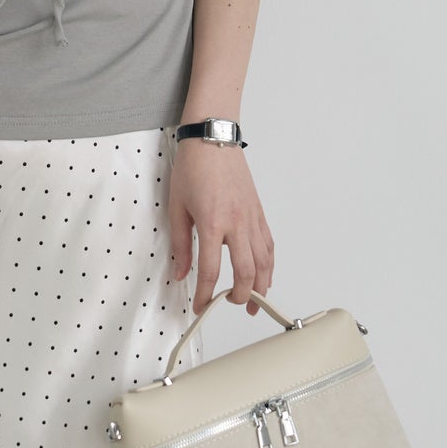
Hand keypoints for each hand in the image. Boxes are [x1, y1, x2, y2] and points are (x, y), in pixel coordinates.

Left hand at [167, 142, 274, 317]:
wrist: (213, 140)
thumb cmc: (193, 168)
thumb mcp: (177, 207)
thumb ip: (180, 244)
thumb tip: (181, 273)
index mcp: (212, 223)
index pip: (211, 270)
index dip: (206, 294)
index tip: (200, 305)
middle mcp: (237, 223)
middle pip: (247, 271)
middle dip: (242, 295)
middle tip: (232, 306)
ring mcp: (252, 218)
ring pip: (265, 261)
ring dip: (262, 285)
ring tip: (255, 301)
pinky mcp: (259, 213)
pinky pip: (269, 244)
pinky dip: (269, 263)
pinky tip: (265, 274)